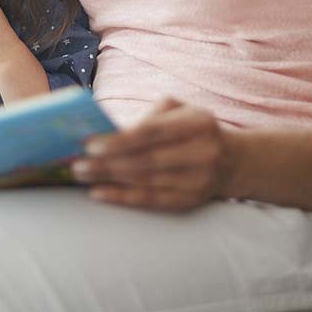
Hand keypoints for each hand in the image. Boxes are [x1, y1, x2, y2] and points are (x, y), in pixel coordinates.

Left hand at [71, 98, 239, 210]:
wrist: (234, 161)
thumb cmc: (193, 129)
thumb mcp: (180, 110)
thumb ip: (149, 116)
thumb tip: (108, 130)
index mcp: (198, 123)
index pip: (153, 132)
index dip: (121, 140)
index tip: (91, 143)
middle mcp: (202, 153)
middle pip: (147, 161)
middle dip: (108, 163)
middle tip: (77, 163)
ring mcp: (198, 180)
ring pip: (146, 181)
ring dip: (109, 179)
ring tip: (81, 175)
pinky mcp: (191, 201)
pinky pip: (151, 201)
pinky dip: (122, 198)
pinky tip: (99, 193)